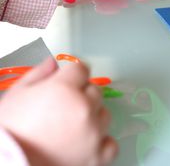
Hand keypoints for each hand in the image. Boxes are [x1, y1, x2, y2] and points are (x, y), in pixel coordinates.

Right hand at [0, 58, 116, 165]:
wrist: (8, 165)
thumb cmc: (10, 130)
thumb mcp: (18, 93)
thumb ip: (39, 73)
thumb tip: (54, 63)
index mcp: (64, 88)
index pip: (82, 68)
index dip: (73, 73)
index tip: (69, 79)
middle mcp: (83, 107)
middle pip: (95, 90)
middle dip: (82, 93)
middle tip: (64, 105)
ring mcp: (92, 133)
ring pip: (104, 114)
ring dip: (92, 116)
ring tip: (72, 125)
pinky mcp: (96, 158)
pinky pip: (110, 143)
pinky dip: (101, 141)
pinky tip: (86, 141)